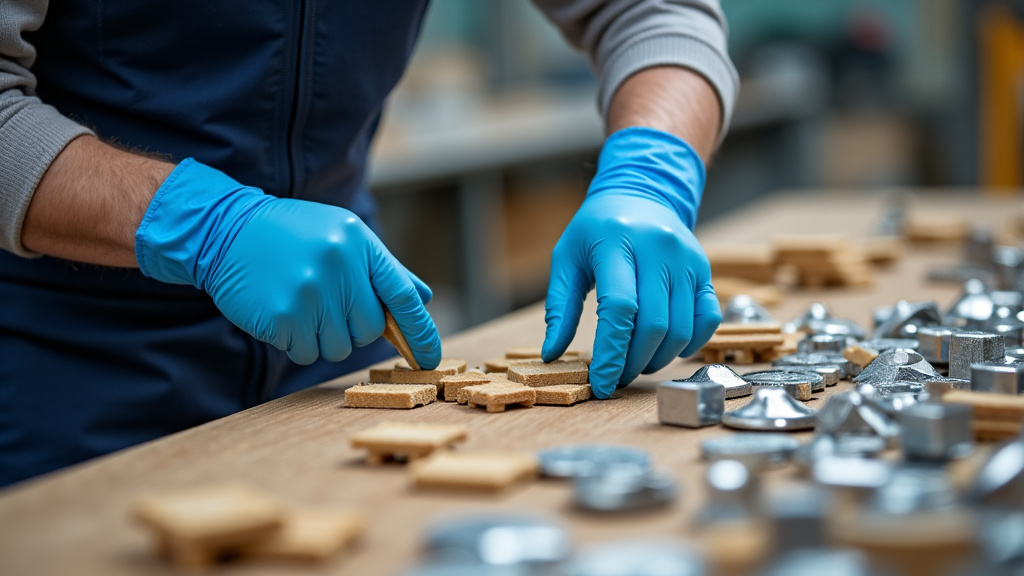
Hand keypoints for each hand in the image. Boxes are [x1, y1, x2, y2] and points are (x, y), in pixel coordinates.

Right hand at [135, 159, 440, 367]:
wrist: (226, 230)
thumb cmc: (293, 235)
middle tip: (326, 304)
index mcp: (359, 244)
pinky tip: (282, 314)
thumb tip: (421, 299)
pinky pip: (306, 353)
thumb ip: (383, 269)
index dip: (421, 332)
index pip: (403, 296)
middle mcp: (339, 267)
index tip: (431, 359)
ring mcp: (311, 293)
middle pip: (369, 330)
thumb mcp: (343, 236)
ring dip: (322, 337)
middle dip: (353, 328)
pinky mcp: (284, 317)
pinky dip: (296, 343)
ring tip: (301, 304)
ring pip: (339, 347)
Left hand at [542, 127, 719, 397]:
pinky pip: (707, 319)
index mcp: (617, 243)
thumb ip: (559, 307)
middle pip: (653, 325)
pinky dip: (690, 345)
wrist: (642, 192)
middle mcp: (658, 249)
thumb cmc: (597, 229)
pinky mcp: (704, 270)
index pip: (619, 309)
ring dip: (658, 359)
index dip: (611, 354)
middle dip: (633, 363)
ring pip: (681, 328)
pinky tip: (667, 350)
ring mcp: (686, 260)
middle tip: (617, 378)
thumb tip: (551, 354)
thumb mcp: (567, 258)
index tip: (601, 384)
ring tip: (637, 364)